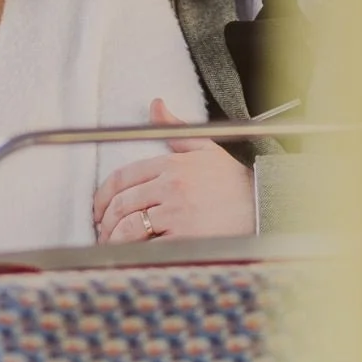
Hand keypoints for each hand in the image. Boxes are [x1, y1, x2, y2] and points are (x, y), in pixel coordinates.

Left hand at [94, 99, 255, 242]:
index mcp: (171, 164)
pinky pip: (149, 246)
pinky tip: (130, 255)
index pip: (122, 177)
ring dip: (114, 238)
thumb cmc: (232, 180)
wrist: (263, 205)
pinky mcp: (186, 238)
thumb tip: (155, 105)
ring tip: (112, 245)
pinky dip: (134, 253)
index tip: (98, 209)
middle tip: (102, 231)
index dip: (102, 196)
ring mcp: (178, 213)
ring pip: (130, 227)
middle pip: (122, 204)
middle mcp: (172, 186)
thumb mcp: (205, 148)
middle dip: (106, 221)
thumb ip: (174, 129)